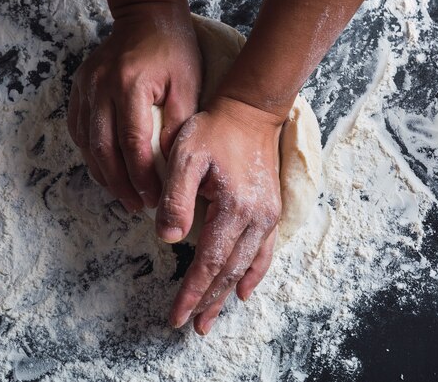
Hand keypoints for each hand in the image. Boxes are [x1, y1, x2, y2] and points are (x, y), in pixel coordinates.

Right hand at [67, 2, 201, 211]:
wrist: (146, 15)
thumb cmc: (174, 49)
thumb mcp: (188, 83)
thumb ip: (178, 123)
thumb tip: (171, 163)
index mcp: (130, 84)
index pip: (132, 143)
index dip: (142, 176)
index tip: (154, 198)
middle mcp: (100, 86)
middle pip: (103, 148)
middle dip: (120, 184)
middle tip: (136, 206)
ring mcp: (85, 86)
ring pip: (87, 142)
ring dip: (103, 174)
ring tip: (122, 195)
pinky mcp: (79, 87)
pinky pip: (78, 128)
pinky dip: (90, 153)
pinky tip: (104, 169)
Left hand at [156, 97, 284, 334]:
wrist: (250, 112)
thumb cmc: (214, 130)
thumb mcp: (186, 156)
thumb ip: (176, 199)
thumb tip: (167, 239)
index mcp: (233, 208)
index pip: (208, 262)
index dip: (191, 292)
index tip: (176, 315)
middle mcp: (255, 219)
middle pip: (228, 271)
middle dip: (208, 301)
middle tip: (192, 326)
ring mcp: (267, 216)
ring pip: (246, 267)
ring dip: (228, 295)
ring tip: (213, 318)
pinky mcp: (270, 211)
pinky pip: (264, 253)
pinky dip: (254, 275)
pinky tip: (245, 290)